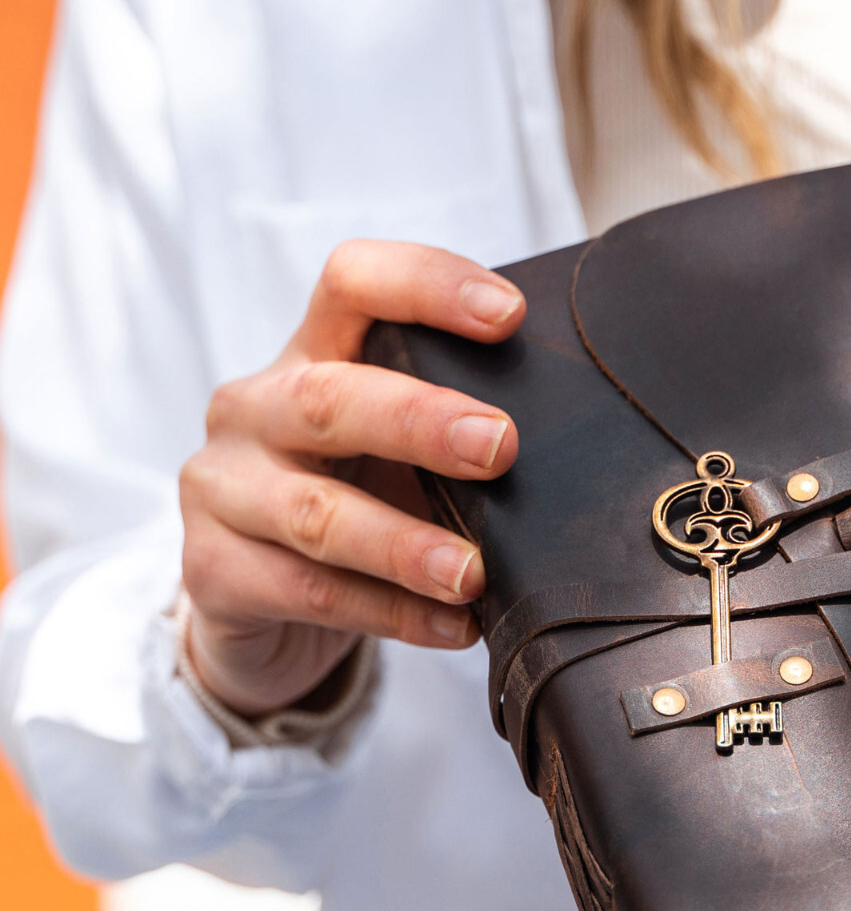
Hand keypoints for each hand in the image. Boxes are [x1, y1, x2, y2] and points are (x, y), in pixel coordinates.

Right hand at [178, 240, 524, 716]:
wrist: (252, 600)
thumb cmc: (354, 501)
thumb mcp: (396, 451)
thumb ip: (455, 435)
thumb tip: (578, 453)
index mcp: (310, 354)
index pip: (353, 284)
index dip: (426, 286)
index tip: (509, 315)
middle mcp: (254, 408)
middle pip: (329, 397)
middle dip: (420, 421)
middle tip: (499, 447)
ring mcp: (221, 490)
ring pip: (317, 514)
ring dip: (406, 545)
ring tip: (474, 573)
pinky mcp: (212, 571)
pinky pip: (312, 593)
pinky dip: (393, 615)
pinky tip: (455, 627)